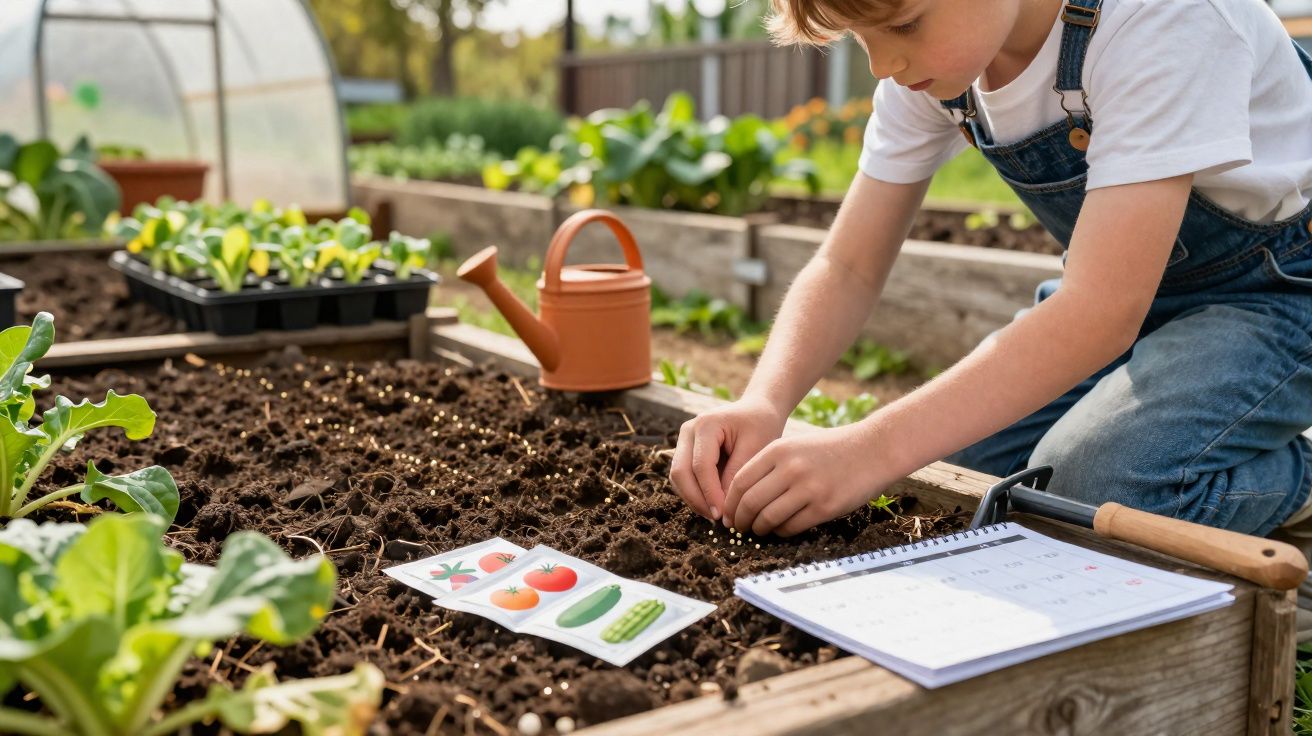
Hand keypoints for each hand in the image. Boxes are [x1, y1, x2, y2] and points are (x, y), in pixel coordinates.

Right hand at [669, 397, 787, 521]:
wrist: (757, 410)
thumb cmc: (761, 425)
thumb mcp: (756, 448)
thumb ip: (737, 475)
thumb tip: (724, 508)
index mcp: (706, 425)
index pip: (701, 466)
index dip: (710, 493)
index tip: (723, 515)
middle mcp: (688, 431)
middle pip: (680, 472)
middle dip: (696, 499)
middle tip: (716, 520)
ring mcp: (684, 440)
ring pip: (678, 477)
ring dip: (693, 499)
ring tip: (715, 516)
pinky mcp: (686, 451)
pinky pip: (684, 477)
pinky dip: (695, 493)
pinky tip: (712, 506)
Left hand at [721, 422, 894, 536]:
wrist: (872, 450)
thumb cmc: (830, 450)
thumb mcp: (795, 446)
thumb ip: (768, 465)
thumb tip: (741, 496)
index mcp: (778, 450)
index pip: (740, 481)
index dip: (730, 503)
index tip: (728, 514)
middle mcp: (790, 468)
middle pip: (750, 502)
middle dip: (740, 520)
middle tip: (739, 528)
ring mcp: (808, 488)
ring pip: (768, 518)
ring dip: (759, 529)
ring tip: (759, 530)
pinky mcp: (824, 507)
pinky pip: (791, 527)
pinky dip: (781, 532)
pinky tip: (781, 529)